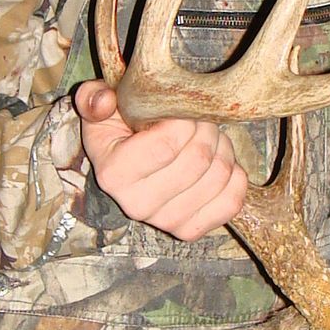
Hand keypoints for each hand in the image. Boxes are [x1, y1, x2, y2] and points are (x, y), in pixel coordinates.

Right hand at [73, 81, 248, 240]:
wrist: (129, 168)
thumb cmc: (119, 131)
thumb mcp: (101, 110)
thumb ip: (94, 98)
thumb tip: (104, 101)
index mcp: (114, 174)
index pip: (168, 144)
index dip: (185, 120)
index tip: (181, 110)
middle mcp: (137, 205)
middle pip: (198, 159)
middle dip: (207, 129)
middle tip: (199, 120)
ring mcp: (166, 222)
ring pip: (219, 176)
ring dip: (223, 148)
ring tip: (208, 138)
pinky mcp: (190, 231)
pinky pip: (232, 202)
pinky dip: (235, 176)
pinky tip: (219, 163)